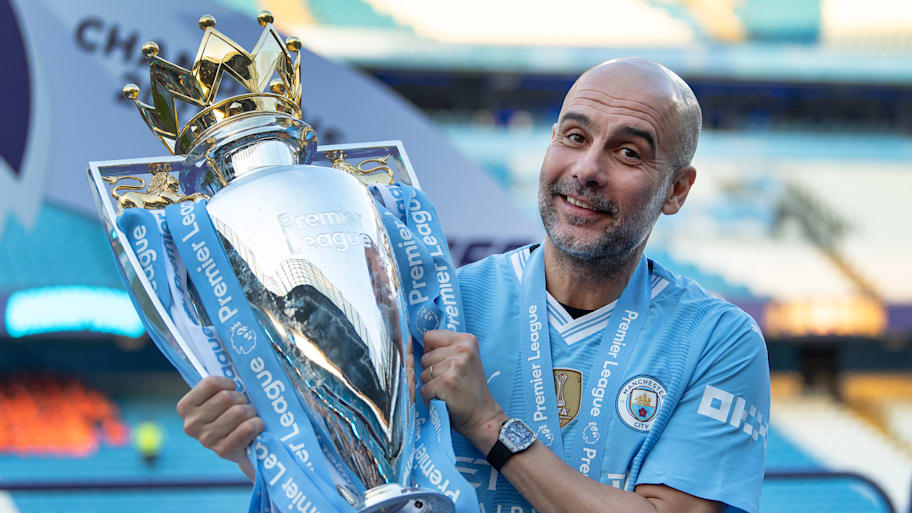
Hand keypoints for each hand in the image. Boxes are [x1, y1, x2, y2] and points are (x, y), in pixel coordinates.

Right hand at [176, 376, 262, 468]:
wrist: (239, 447)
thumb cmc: (228, 415)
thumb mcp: (216, 399)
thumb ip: (219, 387)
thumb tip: (234, 362)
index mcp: (185, 407)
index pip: (211, 383)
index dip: (228, 383)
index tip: (232, 389)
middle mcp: (191, 424)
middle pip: (227, 397)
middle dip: (242, 399)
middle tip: (244, 405)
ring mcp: (206, 439)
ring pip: (238, 411)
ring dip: (250, 411)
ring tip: (249, 416)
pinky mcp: (222, 450)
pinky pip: (246, 428)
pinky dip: (256, 424)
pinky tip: (255, 425)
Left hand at [419, 330, 506, 450]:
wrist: (483, 415)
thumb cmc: (469, 389)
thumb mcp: (465, 360)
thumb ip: (446, 348)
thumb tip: (413, 343)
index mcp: (467, 340)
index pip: (429, 336)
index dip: (431, 352)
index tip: (445, 364)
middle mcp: (463, 349)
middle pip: (424, 357)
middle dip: (431, 372)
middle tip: (451, 381)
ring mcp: (455, 365)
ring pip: (422, 373)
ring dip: (431, 385)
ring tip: (449, 391)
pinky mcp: (446, 382)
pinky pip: (423, 389)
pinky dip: (430, 398)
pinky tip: (445, 400)